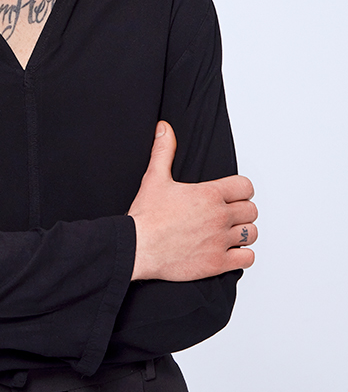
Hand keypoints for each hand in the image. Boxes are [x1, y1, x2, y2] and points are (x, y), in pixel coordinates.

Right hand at [128, 121, 256, 280]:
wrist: (138, 247)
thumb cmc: (147, 215)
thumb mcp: (155, 177)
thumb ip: (164, 150)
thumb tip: (164, 128)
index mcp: (209, 194)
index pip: (245, 187)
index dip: (240, 189)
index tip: (232, 194)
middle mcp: (219, 216)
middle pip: (252, 210)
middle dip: (242, 210)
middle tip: (228, 213)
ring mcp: (220, 241)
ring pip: (252, 233)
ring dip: (243, 232)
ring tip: (229, 232)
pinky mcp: (218, 263)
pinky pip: (248, 258)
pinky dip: (242, 255)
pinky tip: (229, 251)